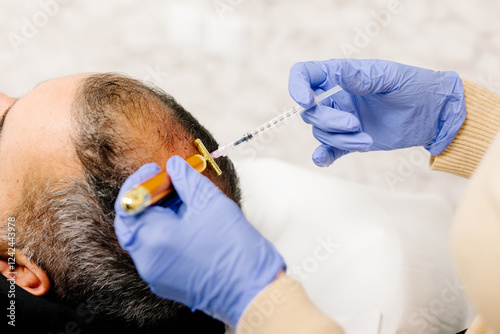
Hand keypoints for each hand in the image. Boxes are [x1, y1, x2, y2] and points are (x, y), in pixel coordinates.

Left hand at [114, 157, 284, 326]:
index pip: (128, 204)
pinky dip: (168, 232)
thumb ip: (186, 180)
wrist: (253, 291)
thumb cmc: (234, 250)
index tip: (156, 170)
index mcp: (153, 240)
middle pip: (136, 221)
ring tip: (187, 201)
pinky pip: (159, 251)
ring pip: (148, 236)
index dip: (139, 182)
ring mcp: (157, 275)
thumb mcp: (210, 203)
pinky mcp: (168, 282)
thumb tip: (174, 167)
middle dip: (152, 198)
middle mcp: (148, 261)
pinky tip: (190, 221)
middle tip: (172, 183)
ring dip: (161, 214)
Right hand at [289, 59, 465, 166]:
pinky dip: (323, 156)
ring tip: (365, 139)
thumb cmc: (414, 87)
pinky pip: (329, 150)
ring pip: (321, 133)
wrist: (433, 115)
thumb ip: (363, 77)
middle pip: (311, 112)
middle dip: (329, 121)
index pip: (305, 75)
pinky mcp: (350, 141)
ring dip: (340, 139)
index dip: (298, 86)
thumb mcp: (391, 78)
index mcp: (341, 77)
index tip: (307, 101)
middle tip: (355, 124)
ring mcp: (342, 121)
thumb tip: (339, 73)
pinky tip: (323, 160)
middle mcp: (336, 98)